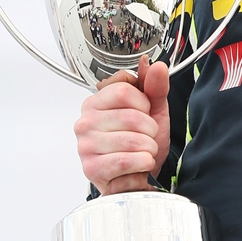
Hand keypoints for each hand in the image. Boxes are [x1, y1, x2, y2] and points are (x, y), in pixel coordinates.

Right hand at [73, 57, 170, 194]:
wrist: (139, 174)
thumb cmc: (141, 143)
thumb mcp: (153, 111)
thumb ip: (155, 87)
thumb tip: (156, 66)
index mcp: (96, 102)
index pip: (124, 90)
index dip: (144, 103)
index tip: (144, 113)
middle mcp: (86, 122)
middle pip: (132, 117)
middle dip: (150, 130)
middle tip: (146, 137)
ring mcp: (86, 145)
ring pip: (133, 140)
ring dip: (149, 149)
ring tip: (143, 151)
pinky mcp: (91, 168)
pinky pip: (127, 161)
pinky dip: (143, 163)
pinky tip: (139, 164)